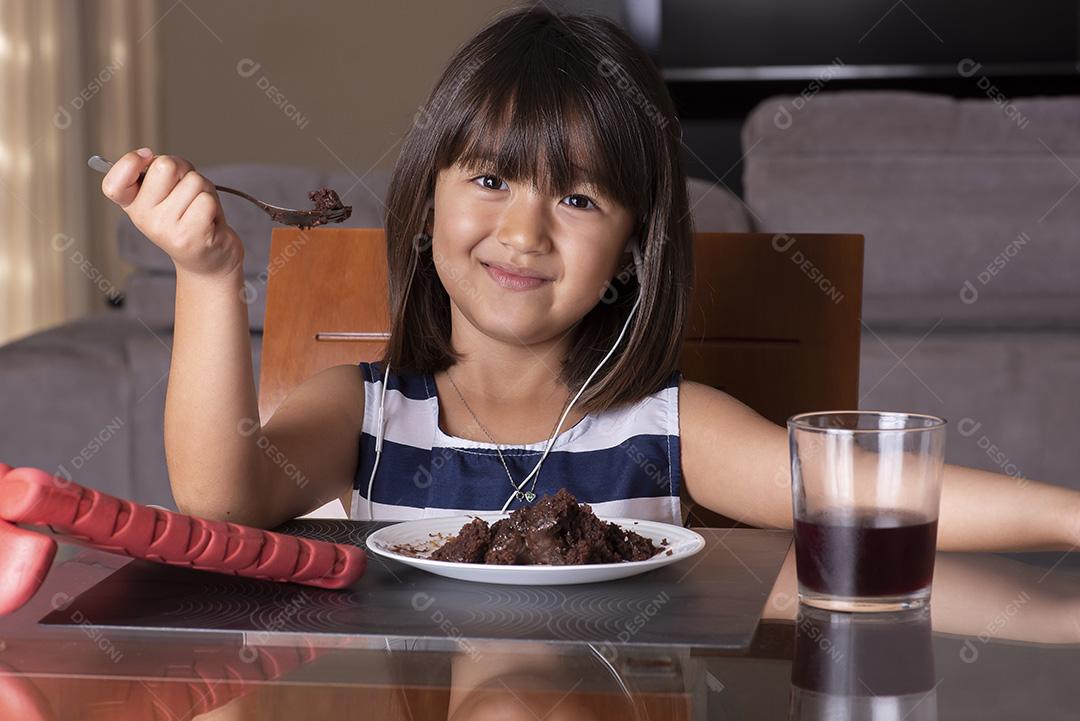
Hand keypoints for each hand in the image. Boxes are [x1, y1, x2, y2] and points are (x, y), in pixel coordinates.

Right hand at [101, 148, 244, 278]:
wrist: (210, 260)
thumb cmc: (191, 216)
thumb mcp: (168, 192)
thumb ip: (159, 172)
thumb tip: (150, 156)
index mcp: (132, 204)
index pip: (112, 183)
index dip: (128, 162)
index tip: (146, 156)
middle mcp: (142, 218)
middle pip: (166, 165)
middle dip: (185, 170)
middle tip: (189, 190)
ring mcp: (165, 229)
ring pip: (194, 181)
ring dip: (205, 190)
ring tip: (201, 209)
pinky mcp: (190, 237)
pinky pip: (207, 200)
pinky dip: (214, 205)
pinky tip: (209, 221)